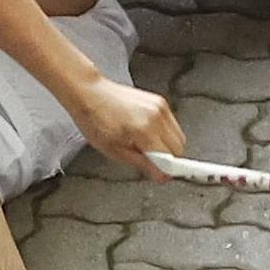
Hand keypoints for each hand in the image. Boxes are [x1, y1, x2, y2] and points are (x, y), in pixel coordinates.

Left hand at [67, 76, 183, 180]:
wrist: (90, 93)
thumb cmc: (95, 119)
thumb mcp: (114, 151)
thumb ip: (142, 164)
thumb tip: (161, 175)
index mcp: (144, 129)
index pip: (171, 157)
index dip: (168, 170)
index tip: (164, 176)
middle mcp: (156, 115)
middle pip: (179, 147)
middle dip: (168, 159)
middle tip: (149, 161)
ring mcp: (160, 106)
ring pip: (178, 135)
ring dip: (167, 146)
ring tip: (144, 144)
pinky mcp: (160, 101)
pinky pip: (172, 124)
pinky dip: (164, 133)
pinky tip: (145, 132)